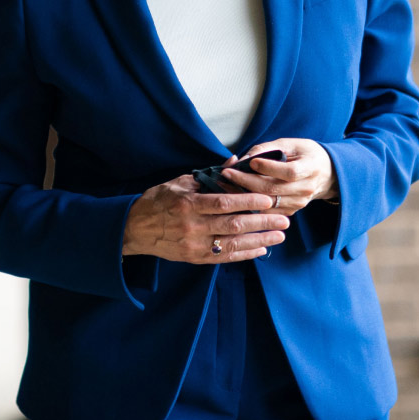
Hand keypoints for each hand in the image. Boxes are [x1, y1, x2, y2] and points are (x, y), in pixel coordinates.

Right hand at [123, 172, 288, 262]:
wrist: (135, 228)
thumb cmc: (157, 201)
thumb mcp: (180, 182)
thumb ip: (209, 175)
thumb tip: (235, 161)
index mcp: (188, 204)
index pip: (224, 203)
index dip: (248, 202)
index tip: (267, 200)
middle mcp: (192, 226)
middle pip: (234, 225)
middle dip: (262, 223)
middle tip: (284, 219)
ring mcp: (194, 244)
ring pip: (233, 244)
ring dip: (260, 240)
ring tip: (279, 236)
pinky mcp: (195, 258)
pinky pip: (225, 257)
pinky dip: (245, 254)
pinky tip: (261, 249)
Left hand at [222, 138, 337, 213]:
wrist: (327, 174)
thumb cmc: (306, 154)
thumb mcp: (292, 143)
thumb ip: (268, 148)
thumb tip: (244, 158)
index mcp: (310, 168)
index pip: (288, 172)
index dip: (268, 168)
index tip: (250, 162)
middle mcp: (306, 188)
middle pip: (273, 189)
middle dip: (246, 181)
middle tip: (227, 173)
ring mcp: (299, 203)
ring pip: (268, 203)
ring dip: (244, 195)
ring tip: (226, 184)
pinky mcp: (291, 211)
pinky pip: (267, 211)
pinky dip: (250, 204)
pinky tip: (235, 195)